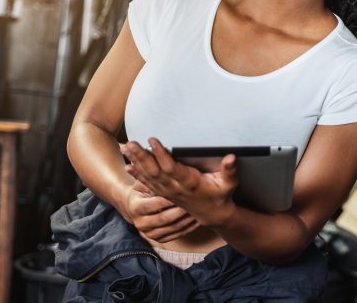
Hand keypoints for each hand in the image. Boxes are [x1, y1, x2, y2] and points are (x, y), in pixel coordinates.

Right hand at [119, 179, 198, 242]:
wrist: (137, 205)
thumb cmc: (144, 189)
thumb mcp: (143, 181)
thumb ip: (149, 174)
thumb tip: (148, 162)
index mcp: (136, 207)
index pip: (156, 203)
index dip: (172, 197)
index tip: (186, 190)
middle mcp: (141, 223)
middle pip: (166, 217)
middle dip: (183, 209)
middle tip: (198, 201)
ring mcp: (149, 233)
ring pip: (174, 227)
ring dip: (188, 219)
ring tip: (202, 209)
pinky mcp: (158, 238)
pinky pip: (177, 234)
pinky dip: (189, 227)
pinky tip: (199, 219)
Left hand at [121, 139, 238, 228]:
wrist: (212, 214)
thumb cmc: (221, 195)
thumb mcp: (229, 184)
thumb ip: (229, 170)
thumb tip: (231, 157)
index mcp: (189, 182)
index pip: (171, 168)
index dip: (161, 154)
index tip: (152, 141)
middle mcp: (175, 188)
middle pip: (154, 171)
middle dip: (141, 157)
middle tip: (130, 143)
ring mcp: (168, 191)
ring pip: (149, 176)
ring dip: (136, 162)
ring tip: (125, 148)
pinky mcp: (165, 193)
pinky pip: (148, 183)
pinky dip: (138, 175)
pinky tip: (128, 166)